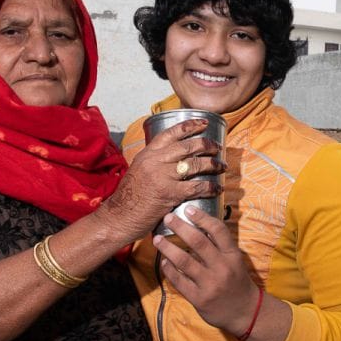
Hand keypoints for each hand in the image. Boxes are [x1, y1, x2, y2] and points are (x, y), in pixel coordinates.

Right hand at [98, 119, 224, 239]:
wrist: (119, 217)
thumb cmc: (129, 197)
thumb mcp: (138, 170)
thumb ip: (155, 162)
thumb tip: (175, 157)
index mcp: (147, 154)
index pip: (171, 132)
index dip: (190, 125)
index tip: (204, 123)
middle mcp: (155, 161)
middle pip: (188, 146)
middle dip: (207, 145)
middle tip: (217, 148)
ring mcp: (163, 177)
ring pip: (195, 164)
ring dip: (213, 165)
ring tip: (221, 166)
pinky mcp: (170, 194)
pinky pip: (197, 187)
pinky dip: (211, 187)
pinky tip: (218, 188)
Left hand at [153, 206, 258, 335]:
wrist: (244, 311)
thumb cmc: (237, 281)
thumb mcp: (234, 261)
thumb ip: (219, 246)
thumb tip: (197, 226)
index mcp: (232, 255)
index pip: (218, 231)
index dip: (202, 218)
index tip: (188, 209)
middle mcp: (222, 268)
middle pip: (198, 242)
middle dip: (180, 227)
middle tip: (167, 218)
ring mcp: (210, 284)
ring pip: (184, 261)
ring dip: (168, 248)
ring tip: (157, 239)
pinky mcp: (199, 298)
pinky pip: (180, 281)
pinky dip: (170, 270)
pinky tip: (164, 262)